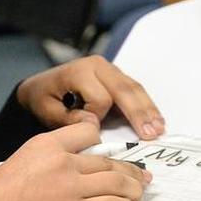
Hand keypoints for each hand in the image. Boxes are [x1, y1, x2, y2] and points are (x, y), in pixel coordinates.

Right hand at [0, 123, 150, 200]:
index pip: (89, 132)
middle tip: (140, 177)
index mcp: (47, 143)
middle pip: (110, 162)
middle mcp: (62, 161)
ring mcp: (70, 188)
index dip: (104, 146)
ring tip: (137, 195)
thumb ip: (52, 159)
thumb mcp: (22, 161)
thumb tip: (79, 169)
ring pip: (118, 183)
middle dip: (130, 171)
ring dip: (133, 190)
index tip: (112, 156)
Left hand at [16, 55, 165, 139]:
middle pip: (124, 89)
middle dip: (139, 113)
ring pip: (134, 89)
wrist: (40, 87)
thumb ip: (67, 118)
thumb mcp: (46, 109)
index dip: (98, 116)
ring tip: (159, 129)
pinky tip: (157, 120)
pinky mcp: (117, 78)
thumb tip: (93, 124)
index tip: (91, 128)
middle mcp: (98, 66)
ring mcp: (110, 70)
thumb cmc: (43, 98)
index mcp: (80, 71)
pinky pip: (135, 91)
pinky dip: (147, 106)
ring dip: (148, 110)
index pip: (100, 97)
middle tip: (152, 134)